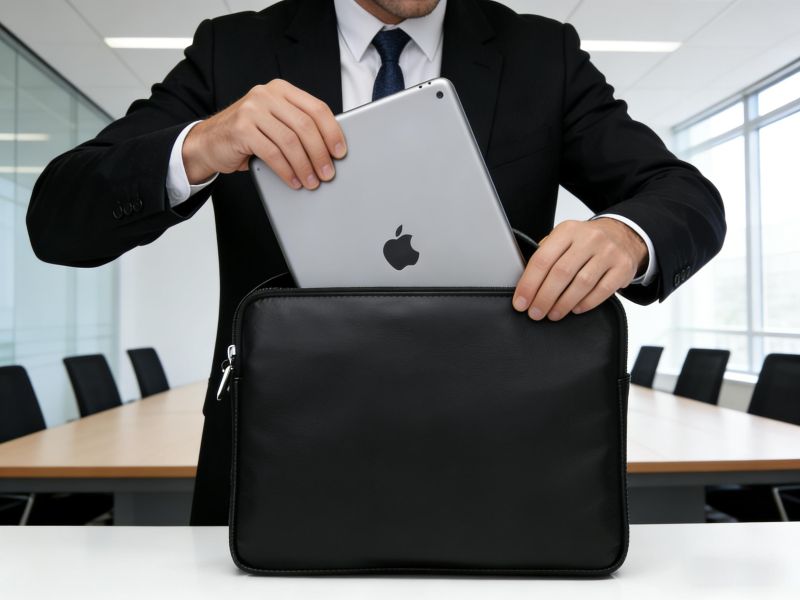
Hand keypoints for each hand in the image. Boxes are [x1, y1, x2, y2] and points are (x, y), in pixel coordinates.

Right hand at [182, 79, 346, 189]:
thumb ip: (297, 127)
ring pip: (290, 141)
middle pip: (305, 126)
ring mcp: (252, 109)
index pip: (316, 108)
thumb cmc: (248, 135)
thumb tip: (329, 150)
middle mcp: (266, 94)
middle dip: (320, 153)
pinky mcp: (241, 128)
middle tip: (328, 173)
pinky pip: (273, 153)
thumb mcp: (275, 123)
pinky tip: (294, 181)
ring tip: (312, 181)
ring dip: (305, 166)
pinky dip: (287, 171)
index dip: (332, 132)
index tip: (340, 152)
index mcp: (281, 90)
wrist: (209, 142)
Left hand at [512, 218, 647, 319]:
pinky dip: (586, 303)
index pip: (542, 259)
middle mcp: (589, 238)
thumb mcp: (564, 239)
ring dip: (563, 303)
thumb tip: (525, 285)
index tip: (521, 302)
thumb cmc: (585, 242)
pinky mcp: (623, 267)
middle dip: (544, 297)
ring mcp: (608, 252)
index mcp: (567, 230)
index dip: (529, 284)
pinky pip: (602, 290)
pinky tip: (575, 309)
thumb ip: (546, 255)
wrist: (622, 235)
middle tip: (535, 313)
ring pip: (582, 283)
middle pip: (561, 273)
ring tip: (552, 314)